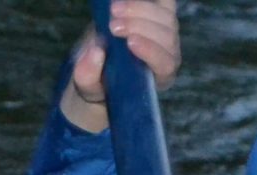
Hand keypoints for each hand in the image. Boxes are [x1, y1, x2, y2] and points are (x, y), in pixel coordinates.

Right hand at [60, 0, 181, 133]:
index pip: (166, 64)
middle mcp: (169, 52)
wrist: (104, 59)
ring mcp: (168, 30)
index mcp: (160, 76)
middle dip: (140, 27)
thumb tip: (96, 52)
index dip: (151, 52)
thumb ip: (88, 74)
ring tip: (112, 9)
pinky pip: (163, 1)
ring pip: (165, 16)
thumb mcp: (88, 84)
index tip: (130, 43)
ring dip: (139, 9)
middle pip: (167, 36)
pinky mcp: (162, 12)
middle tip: (112, 25)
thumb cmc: (101, 79)